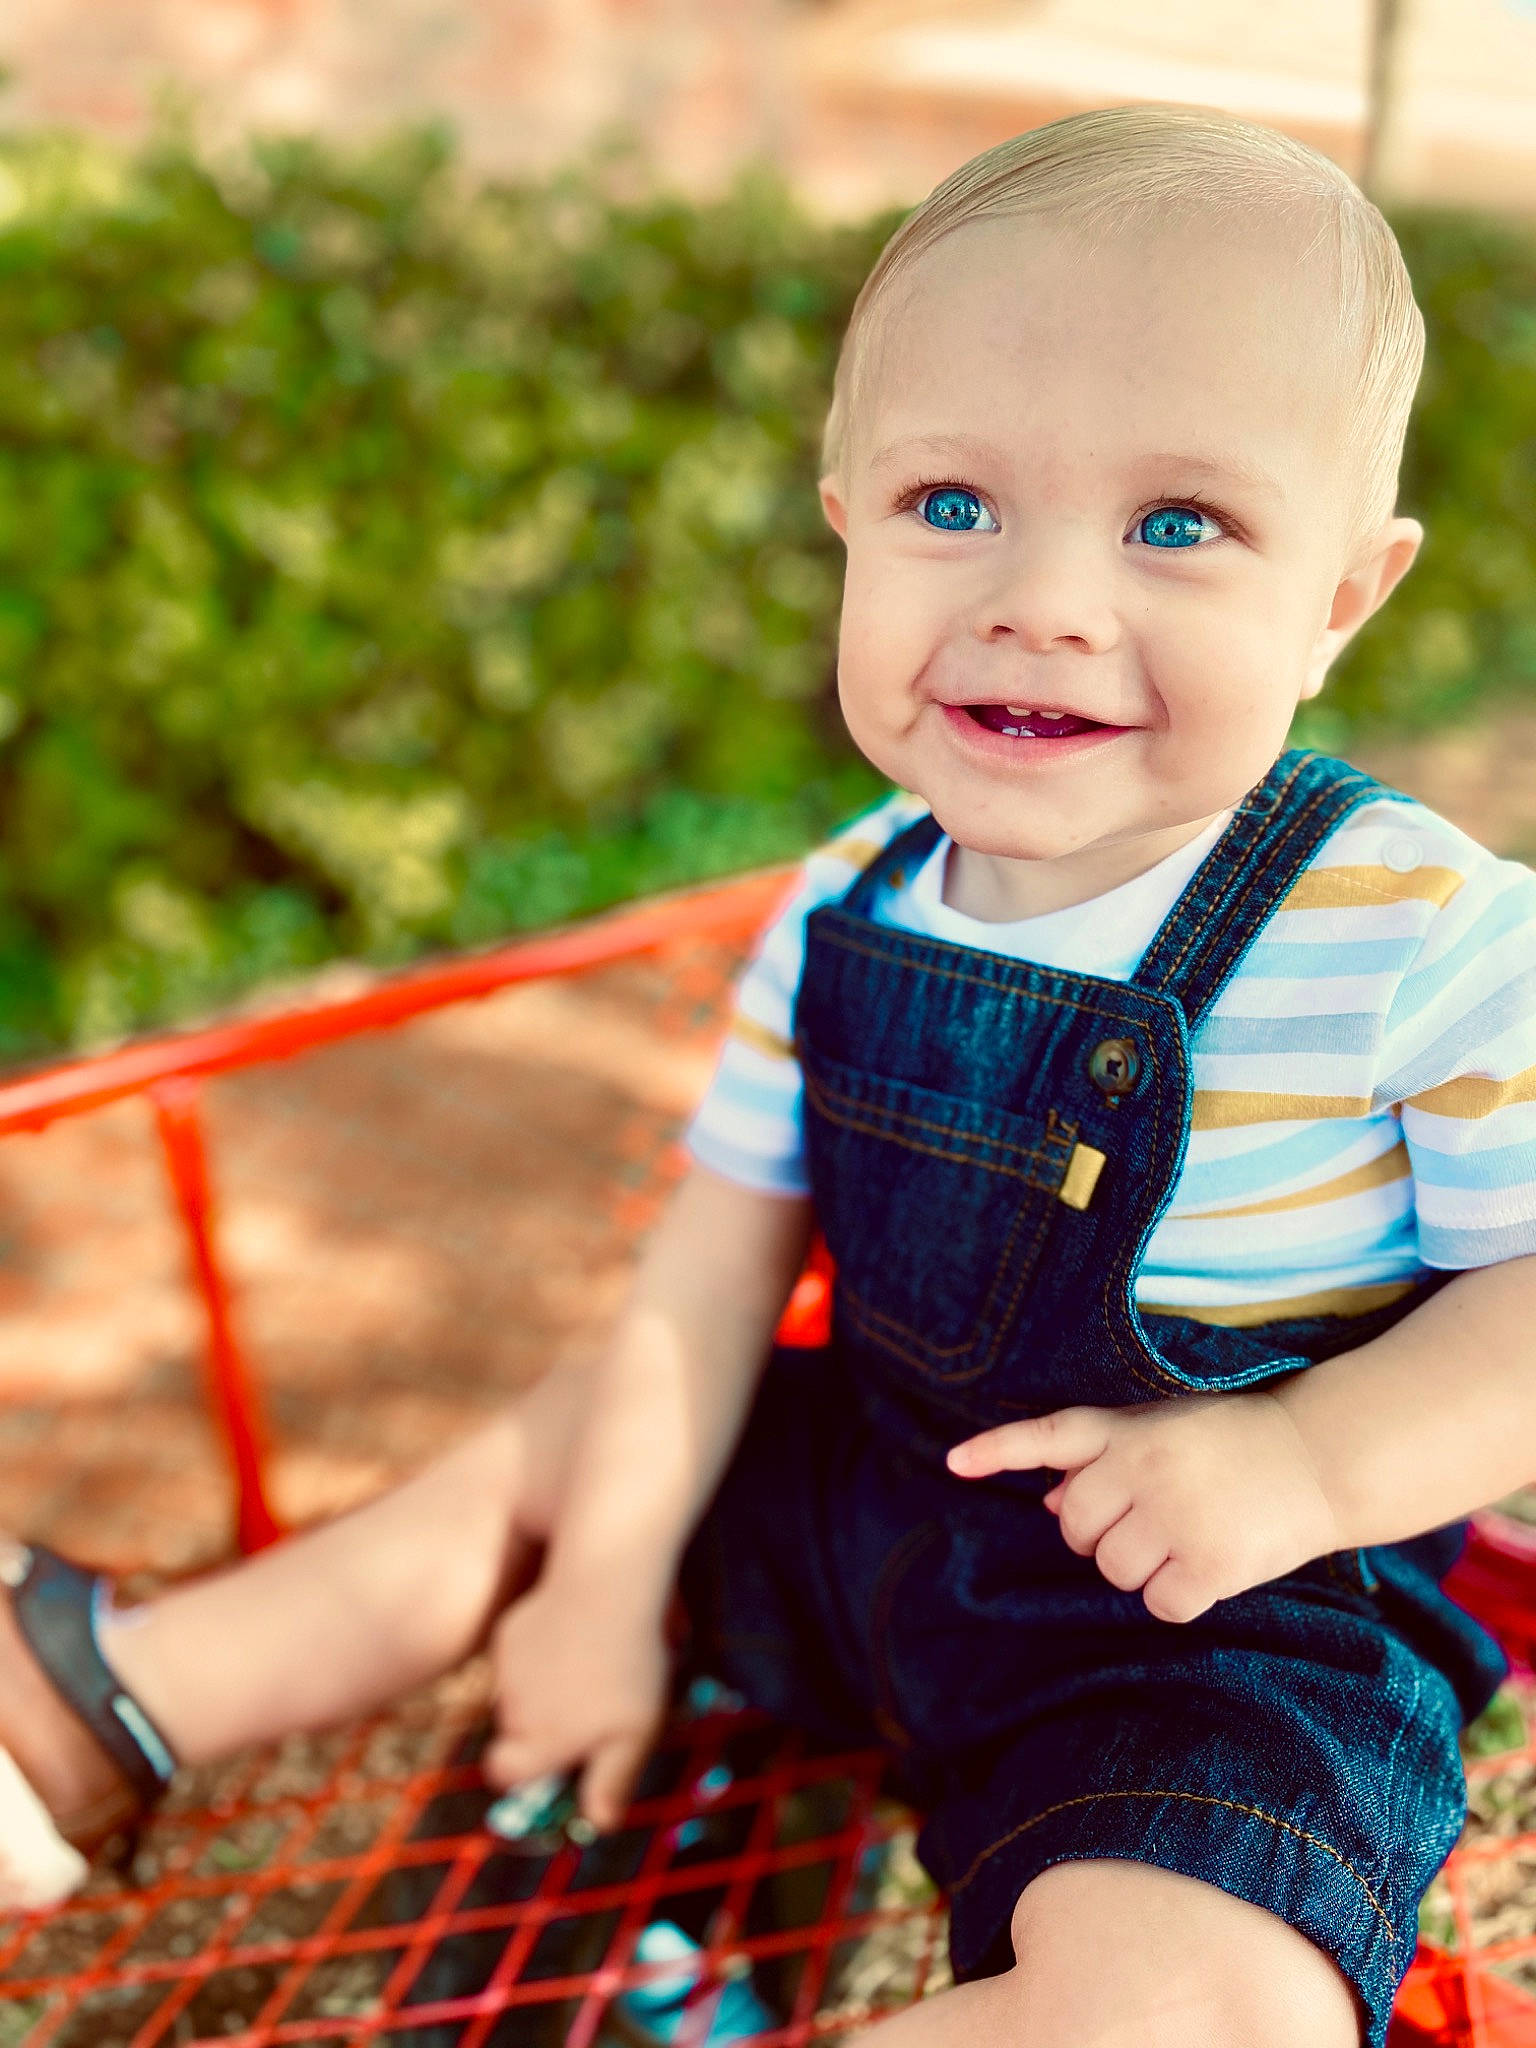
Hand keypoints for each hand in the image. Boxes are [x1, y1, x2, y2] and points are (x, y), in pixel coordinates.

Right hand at [482, 1579, 670, 1829]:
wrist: (606, 1583)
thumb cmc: (628, 1663)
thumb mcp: (635, 1731)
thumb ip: (612, 1780)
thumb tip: (600, 1824)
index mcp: (540, 1741)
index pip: (504, 1774)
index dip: (522, 1772)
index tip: (553, 1759)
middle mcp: (512, 1710)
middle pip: (515, 1731)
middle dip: (542, 1724)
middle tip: (591, 1702)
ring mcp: (507, 1669)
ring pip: (517, 1692)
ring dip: (543, 1687)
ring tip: (590, 1663)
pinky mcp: (509, 1631)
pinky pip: (519, 1654)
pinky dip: (540, 1651)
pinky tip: (575, 1633)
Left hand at [947, 1390, 1339, 1623]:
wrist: (1320, 1457)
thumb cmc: (1231, 1443)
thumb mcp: (1162, 1431)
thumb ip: (1104, 1460)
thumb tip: (1051, 1501)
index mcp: (1128, 1430)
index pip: (1049, 1436)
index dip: (996, 1451)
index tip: (953, 1464)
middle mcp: (1144, 1468)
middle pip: (1076, 1529)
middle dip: (1103, 1534)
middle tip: (1154, 1515)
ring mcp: (1176, 1517)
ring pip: (1113, 1572)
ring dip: (1143, 1567)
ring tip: (1189, 1534)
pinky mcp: (1209, 1564)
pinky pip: (1159, 1603)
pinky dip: (1179, 1596)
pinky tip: (1210, 1563)